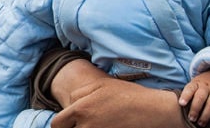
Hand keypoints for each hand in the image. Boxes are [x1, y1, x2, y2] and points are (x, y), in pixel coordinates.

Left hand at [51, 74, 185, 127]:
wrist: (152, 110)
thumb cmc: (128, 96)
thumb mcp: (101, 86)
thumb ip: (80, 93)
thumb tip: (69, 103)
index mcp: (80, 109)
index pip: (57, 124)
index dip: (62, 124)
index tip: (69, 124)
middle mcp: (86, 125)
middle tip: (84, 124)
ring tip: (98, 125)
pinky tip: (107, 127)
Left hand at [179, 68, 209, 125]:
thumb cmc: (205, 84)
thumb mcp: (196, 84)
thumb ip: (189, 93)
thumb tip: (176, 107)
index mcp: (197, 83)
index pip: (190, 88)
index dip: (185, 95)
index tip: (181, 104)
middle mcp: (208, 86)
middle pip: (200, 97)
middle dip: (195, 109)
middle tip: (191, 119)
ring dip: (206, 115)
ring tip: (201, 123)